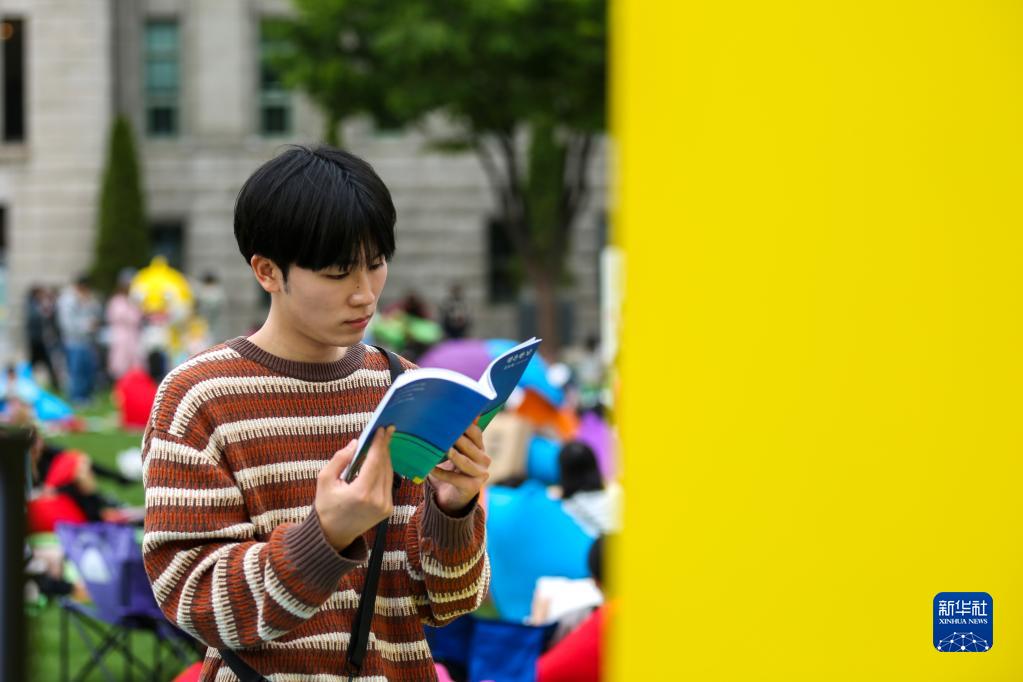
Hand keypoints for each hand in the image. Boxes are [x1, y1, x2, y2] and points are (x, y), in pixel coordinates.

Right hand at [314, 426, 394, 550]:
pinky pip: (388, 484)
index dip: (379, 444)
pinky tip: (381, 459)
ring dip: (386, 457)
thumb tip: (356, 443)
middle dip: (384, 447)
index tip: (381, 430)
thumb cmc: (326, 506)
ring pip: (389, 474)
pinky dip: (385, 470)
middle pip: (384, 466)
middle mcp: (377, 500)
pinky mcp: (388, 509)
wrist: (333, 535)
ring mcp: (385, 506)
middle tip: (386, 430)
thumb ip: (339, 460)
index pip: (374, 462)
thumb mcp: (325, 480)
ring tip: (383, 441)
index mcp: (361, 493)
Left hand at [428, 420, 490, 513]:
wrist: (453, 497)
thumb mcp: (456, 452)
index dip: (464, 426)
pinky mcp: (472, 487)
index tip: (449, 418)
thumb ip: (457, 436)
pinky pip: (454, 478)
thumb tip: (454, 415)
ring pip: (464, 462)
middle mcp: (484, 461)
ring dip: (452, 455)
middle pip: (469, 446)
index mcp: (481, 449)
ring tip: (442, 448)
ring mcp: (480, 474)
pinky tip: (430, 468)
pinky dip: (441, 473)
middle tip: (441, 429)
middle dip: (455, 438)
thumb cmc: (452, 469)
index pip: (476, 433)